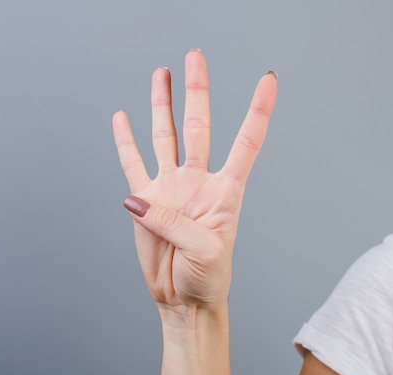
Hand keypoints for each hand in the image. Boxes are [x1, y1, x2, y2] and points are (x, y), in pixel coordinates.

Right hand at [114, 50, 276, 311]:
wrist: (183, 299)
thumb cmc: (207, 278)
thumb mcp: (203, 251)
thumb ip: (173, 222)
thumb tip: (136, 199)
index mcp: (225, 190)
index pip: (246, 141)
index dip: (258, 110)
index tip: (268, 79)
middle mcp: (198, 181)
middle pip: (198, 126)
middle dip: (196, 91)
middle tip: (194, 58)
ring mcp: (170, 188)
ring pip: (164, 136)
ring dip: (162, 105)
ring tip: (161, 74)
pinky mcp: (146, 202)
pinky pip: (134, 163)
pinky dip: (126, 140)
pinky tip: (123, 117)